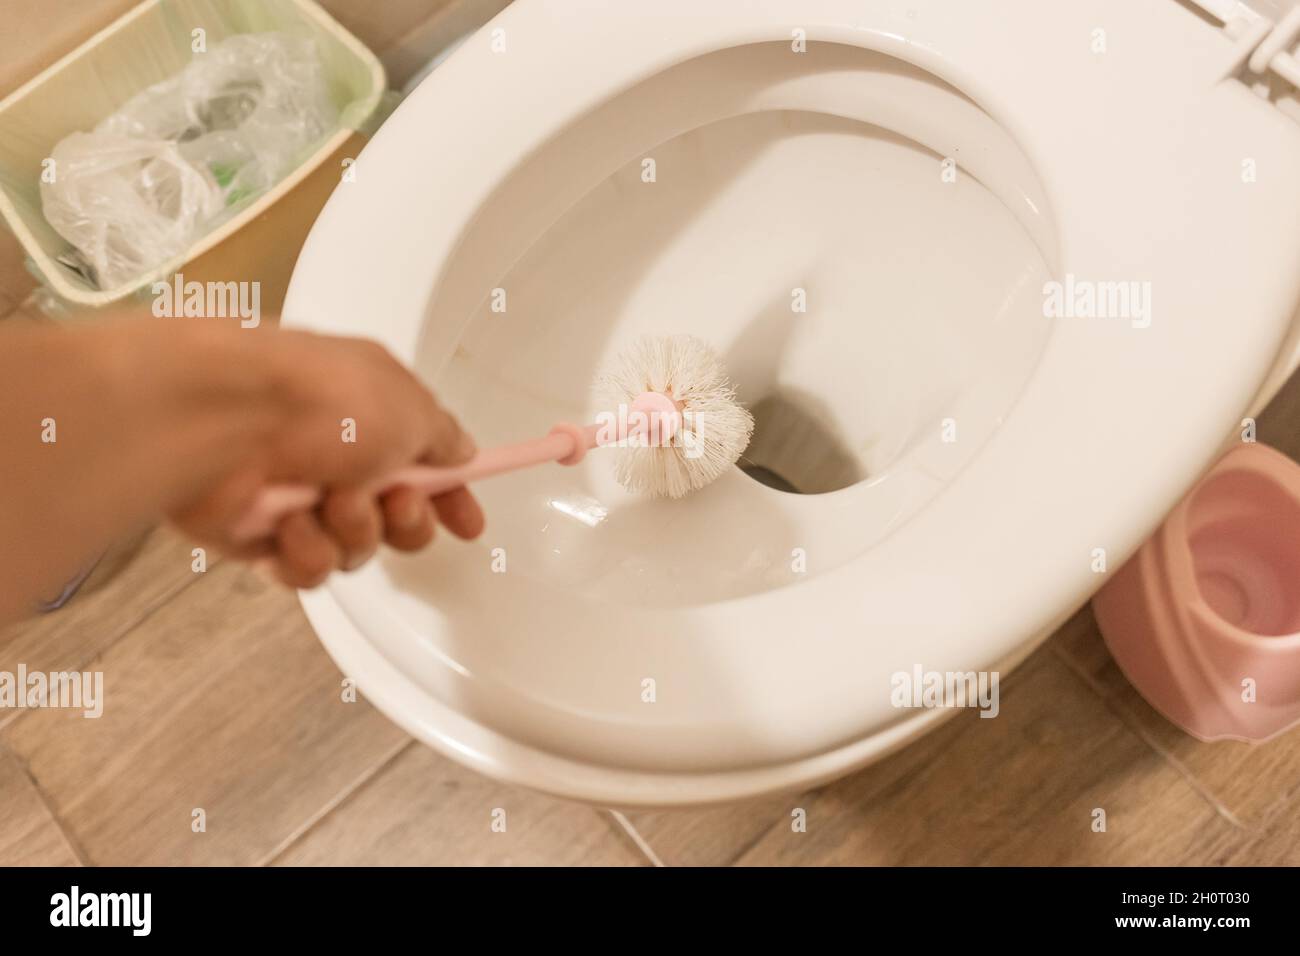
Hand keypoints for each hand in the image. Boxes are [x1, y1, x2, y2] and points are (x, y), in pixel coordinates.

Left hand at [169, 330, 483, 586]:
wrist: (223, 421)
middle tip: (392, 500)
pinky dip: (306, 548)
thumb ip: (444, 437)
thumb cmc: (312, 396)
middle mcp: (338, 456)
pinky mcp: (264, 536)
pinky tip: (289, 521)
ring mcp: (301, 498)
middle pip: (400, 521)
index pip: (428, 467)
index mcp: (375, 416)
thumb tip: (459, 450)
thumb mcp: (411, 406)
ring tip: (327, 500)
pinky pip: (311, 570)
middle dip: (405, 519)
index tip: (468, 522)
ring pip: (358, 550)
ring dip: (352, 529)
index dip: (452, 498)